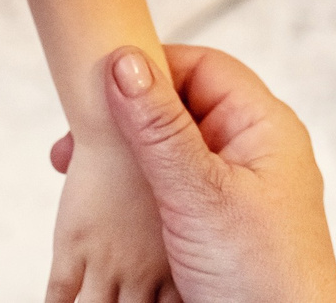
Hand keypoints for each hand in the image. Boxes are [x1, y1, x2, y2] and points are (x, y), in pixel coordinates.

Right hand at [55, 45, 335, 302]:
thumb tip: (124, 60)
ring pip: (169, 154)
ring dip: (126, 160)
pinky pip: (170, 192)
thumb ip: (159, 129)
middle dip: (127, 120)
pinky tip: (104, 209)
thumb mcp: (200, 194)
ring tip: (75, 176)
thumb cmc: (260, 274)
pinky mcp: (215, 226)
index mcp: (262, 126)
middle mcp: (250, 151)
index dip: (149, 68)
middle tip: (73, 142)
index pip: (200, 67)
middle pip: (180, 109)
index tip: (95, 83)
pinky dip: (137, 194)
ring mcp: (234, 190)